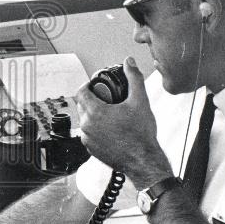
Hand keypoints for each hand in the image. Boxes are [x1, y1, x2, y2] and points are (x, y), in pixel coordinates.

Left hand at [74, 57, 168, 185]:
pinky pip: (90, 133)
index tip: (97, 84)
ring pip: (86, 120)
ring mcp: (88, 139)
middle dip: (93, 98)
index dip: (88, 85)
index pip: (81, 91)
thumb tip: (130, 63)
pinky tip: (113, 129)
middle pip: (83, 105)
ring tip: (113, 114)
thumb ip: (134, 78)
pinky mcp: (91, 150)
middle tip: (109, 98)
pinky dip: (98, 128)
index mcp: (95, 112)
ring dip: (95, 114)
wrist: (143, 160)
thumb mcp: (140, 101)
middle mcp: (87, 126)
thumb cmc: (141, 134)